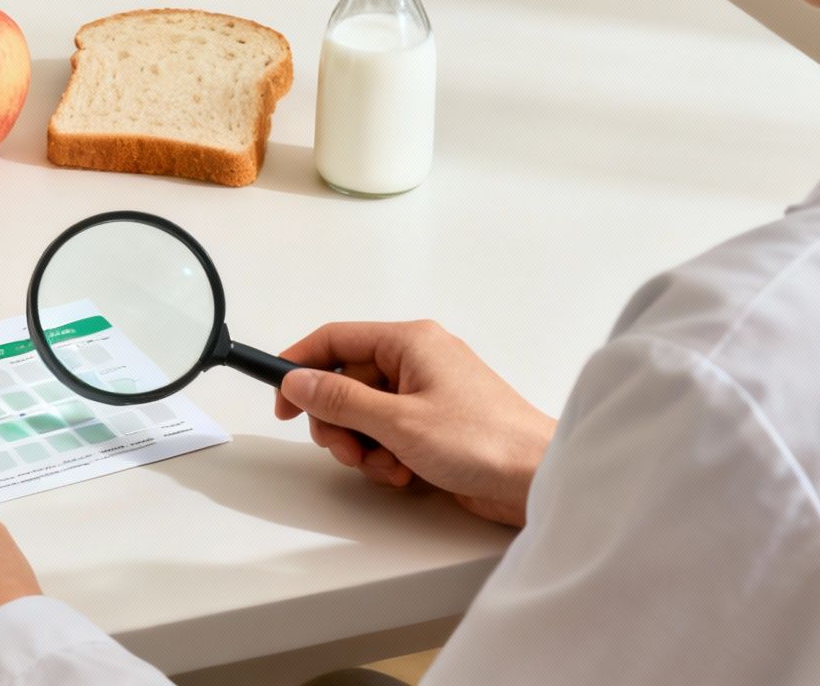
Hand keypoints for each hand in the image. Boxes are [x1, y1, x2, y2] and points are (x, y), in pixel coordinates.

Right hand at [274, 320, 554, 526]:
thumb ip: (339, 399)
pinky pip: (387, 433)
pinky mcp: (434, 424)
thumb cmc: (484, 441)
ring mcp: (426, 393)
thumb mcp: (397, 421)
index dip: (300, 367)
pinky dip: (386, 455)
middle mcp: (417, 361)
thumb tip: (298, 381)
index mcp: (410, 341)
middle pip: (345, 383)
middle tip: (348, 449)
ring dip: (364, 445)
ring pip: (363, 414)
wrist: (537, 480)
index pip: (335, 339)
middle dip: (339, 422)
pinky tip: (405, 472)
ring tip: (387, 465)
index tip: (282, 400)